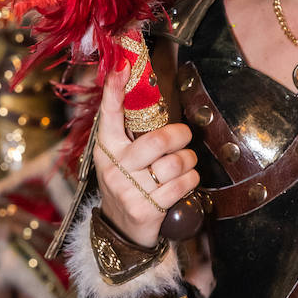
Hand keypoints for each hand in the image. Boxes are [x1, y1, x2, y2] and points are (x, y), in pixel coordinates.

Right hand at [94, 66, 199, 249]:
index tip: (121, 67)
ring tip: (185, 162)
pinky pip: (182, 186)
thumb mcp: (119, 158)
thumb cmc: (126, 183)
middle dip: (180, 135)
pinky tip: (187, 180)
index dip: (114, 91)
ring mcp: (129, 190)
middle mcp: (115, 168)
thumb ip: (129, 133)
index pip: (109, 116)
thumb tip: (141, 93)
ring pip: (174, 164)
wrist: (121, 230)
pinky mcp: (146, 209)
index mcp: (106, 149)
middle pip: (156, 141)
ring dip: (188, 161)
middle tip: (185, 135)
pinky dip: (191, 180)